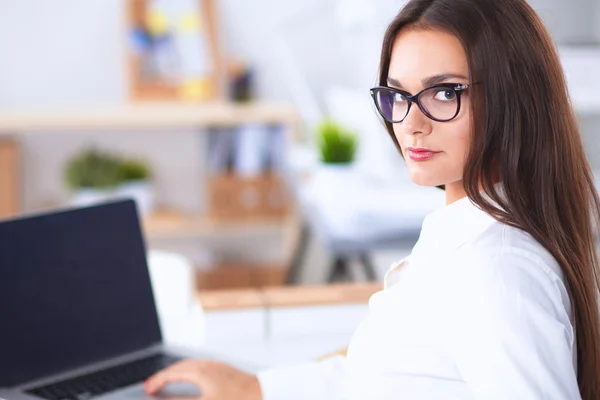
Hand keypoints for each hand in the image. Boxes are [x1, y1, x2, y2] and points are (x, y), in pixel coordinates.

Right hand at [144, 359, 262, 399]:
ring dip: (175, 372)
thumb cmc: (236, 399)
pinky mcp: (223, 369)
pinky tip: (189, 378)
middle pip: (178, 367)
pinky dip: (187, 370)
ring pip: (189, 364)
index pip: (171, 375)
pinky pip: (199, 365)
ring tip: (166, 382)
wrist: (263, 393)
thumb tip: (164, 399)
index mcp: (200, 372)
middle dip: (163, 376)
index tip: (146, 390)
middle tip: (151, 386)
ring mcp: (216, 366)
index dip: (157, 382)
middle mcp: (207, 365)